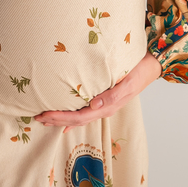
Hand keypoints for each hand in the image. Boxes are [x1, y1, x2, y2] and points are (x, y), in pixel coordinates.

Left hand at [33, 52, 161, 132]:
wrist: (150, 65)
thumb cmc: (139, 70)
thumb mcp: (128, 81)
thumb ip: (113, 95)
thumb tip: (94, 105)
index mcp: (107, 106)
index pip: (79, 117)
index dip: (60, 118)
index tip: (44, 115)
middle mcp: (103, 108)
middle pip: (75, 120)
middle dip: (56, 120)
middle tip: (37, 117)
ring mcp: (103, 105)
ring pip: (79, 116)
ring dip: (61, 118)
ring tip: (45, 118)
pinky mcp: (104, 98)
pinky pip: (85, 111)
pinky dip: (72, 116)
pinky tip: (64, 120)